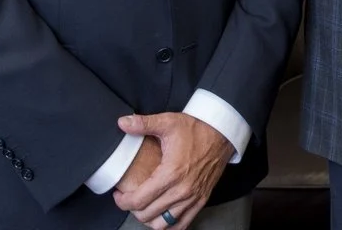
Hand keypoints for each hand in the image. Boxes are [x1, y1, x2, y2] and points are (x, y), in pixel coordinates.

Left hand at [111, 112, 234, 228]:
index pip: (138, 200)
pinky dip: (169, 225)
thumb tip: (122, 122)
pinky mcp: (201, 200)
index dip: (123, 201)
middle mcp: (181, 190)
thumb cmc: (196, 128)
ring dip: (150, 219)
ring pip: (163, 224)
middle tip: (129, 198)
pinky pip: (182, 224)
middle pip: (147, 215)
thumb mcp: (168, 122)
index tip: (118, 195)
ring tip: (144, 207)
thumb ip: (143, 124)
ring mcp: (193, 197)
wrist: (223, 133)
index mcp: (170, 173)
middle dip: (133, 209)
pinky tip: (162, 216)